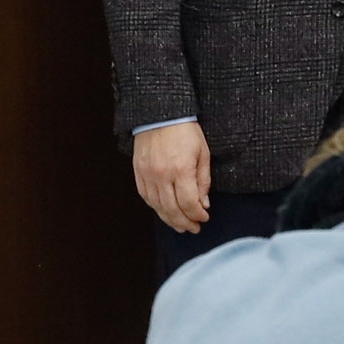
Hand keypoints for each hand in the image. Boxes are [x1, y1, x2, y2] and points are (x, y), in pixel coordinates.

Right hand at [132, 120, 211, 234]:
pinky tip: (164, 211)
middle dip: (185, 223)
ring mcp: (148, 174)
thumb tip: (203, 204)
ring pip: (158, 206)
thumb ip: (203, 181)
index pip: (189, 203)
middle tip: (193, 229)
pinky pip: (146, 196)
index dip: (197, 215)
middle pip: (173, 209)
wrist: (160, 113)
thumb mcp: (203, 153)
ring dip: (170, 219)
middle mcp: (162, 175)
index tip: (204, 218)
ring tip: (180, 226)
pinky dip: (156, 207)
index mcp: (181, 169)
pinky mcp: (138, 172)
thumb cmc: (185, 130)